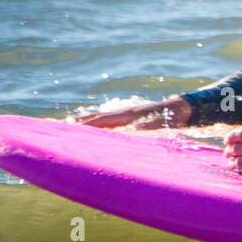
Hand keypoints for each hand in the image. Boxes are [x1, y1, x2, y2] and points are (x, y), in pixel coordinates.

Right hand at [75, 97, 191, 129]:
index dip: (86, 125)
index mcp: (127, 116)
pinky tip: (94, 126)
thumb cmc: (170, 119)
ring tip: (71, 123)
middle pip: (97, 117)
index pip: (102, 121)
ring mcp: (127, 113)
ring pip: (102, 117)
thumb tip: (130, 132)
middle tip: (61, 125)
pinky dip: (98, 122)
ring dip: (87, 121)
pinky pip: (110, 120)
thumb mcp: (158, 126)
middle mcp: (124, 112)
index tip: (70, 128)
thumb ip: (144, 129)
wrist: (180, 109)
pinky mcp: (131, 117)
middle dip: (80, 122)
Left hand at [224, 122, 241, 186]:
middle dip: (229, 149)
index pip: (241, 133)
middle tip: (227, 152)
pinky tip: (239, 169)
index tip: (228, 140)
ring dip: (231, 161)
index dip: (231, 136)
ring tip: (231, 162)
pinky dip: (239, 170)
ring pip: (238, 160)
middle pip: (237, 147)